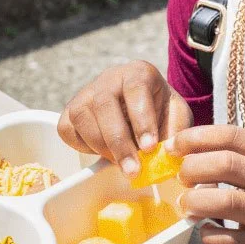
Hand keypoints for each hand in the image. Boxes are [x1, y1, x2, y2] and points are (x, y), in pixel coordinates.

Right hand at [58, 60, 193, 176]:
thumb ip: (175, 132)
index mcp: (138, 73)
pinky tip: (104, 153)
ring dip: (102, 147)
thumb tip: (167, 158)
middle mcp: (109, 78)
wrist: (141, 106)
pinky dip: (83, 146)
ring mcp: (86, 93)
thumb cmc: (159, 111)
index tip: (150, 147)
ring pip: (82, 117)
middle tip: (133, 170)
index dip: (142, 119)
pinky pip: (68, 129)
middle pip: (104, 105)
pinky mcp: (70, 110)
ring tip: (122, 166)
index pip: (136, 89)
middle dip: (119, 142)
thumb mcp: (176, 116)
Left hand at [168, 124, 244, 243]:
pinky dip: (209, 235)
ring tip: (187, 206)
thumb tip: (195, 153)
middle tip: (181, 178)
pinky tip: (206, 232)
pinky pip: (230, 240)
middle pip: (226, 163)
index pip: (233, 136)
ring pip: (225, 200)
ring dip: (195, 201)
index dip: (197, 137)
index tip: (175, 145)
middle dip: (192, 167)